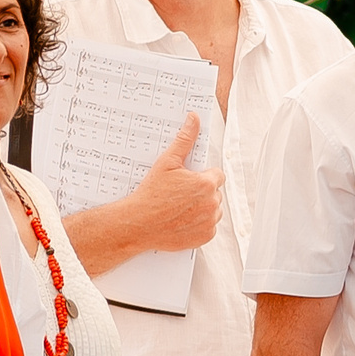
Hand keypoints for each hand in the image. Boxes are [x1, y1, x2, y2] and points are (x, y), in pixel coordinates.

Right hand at [119, 113, 222, 253]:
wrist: (138, 224)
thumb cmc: (150, 194)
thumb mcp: (166, 163)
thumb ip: (184, 140)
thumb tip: (194, 119)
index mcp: (206, 183)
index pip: (216, 175)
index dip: (201, 176)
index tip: (186, 181)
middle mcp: (212, 203)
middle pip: (215, 193)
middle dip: (201, 192)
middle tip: (179, 195)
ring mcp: (210, 222)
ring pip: (213, 210)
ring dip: (202, 208)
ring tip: (180, 208)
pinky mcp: (205, 236)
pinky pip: (209, 227)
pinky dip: (199, 225)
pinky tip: (182, 220)